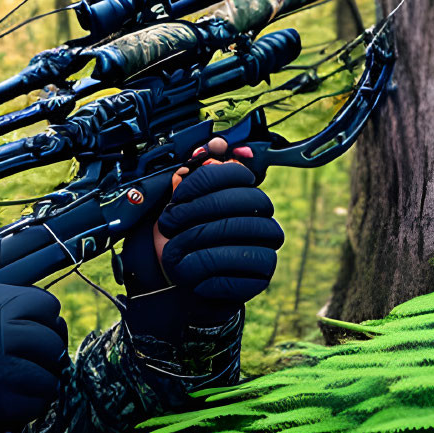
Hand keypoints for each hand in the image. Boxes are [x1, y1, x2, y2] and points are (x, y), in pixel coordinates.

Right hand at [0, 281, 67, 432]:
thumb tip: (9, 307)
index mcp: (1, 303)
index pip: (48, 307)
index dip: (44, 321)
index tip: (33, 333)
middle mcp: (9, 332)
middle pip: (52, 343)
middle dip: (46, 355)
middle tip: (29, 366)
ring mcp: (7, 368)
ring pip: (50, 378)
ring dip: (39, 384)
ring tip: (18, 389)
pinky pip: (33, 406)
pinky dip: (25, 408)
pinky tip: (7, 407)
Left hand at [117, 138, 284, 325]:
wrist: (179, 284)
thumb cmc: (179, 242)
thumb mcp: (175, 210)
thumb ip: (187, 182)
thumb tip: (210, 147)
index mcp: (245, 196)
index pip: (235, 174)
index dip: (202, 182)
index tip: (175, 198)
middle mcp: (263, 219)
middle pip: (239, 202)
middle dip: (195, 212)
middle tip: (167, 225)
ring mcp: (265, 249)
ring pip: (237, 235)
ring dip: (195, 244)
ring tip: (173, 253)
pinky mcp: (260, 278)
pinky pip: (237, 273)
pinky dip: (206, 275)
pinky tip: (191, 276)